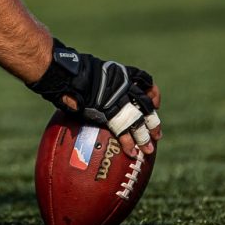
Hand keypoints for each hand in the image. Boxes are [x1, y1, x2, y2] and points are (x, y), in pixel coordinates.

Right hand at [28, 39, 161, 156]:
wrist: (67, 73)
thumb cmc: (72, 72)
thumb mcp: (90, 72)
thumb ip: (96, 84)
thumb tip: (86, 95)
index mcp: (121, 74)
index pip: (144, 80)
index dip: (152, 92)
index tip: (156, 103)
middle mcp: (124, 86)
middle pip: (146, 104)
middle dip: (153, 121)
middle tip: (158, 135)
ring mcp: (118, 98)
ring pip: (138, 119)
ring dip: (144, 136)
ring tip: (148, 150)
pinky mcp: (109, 111)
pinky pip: (123, 129)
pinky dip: (128, 142)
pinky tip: (132, 153)